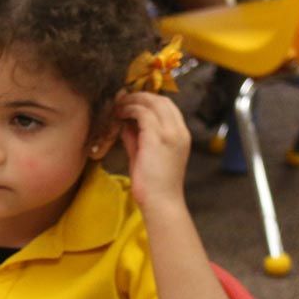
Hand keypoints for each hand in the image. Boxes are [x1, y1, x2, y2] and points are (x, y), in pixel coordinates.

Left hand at [114, 91, 191, 212]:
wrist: (160, 202)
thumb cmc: (152, 184)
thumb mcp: (143, 155)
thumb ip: (136, 138)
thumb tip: (125, 124)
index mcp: (180, 134)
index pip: (168, 107)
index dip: (149, 100)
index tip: (131, 102)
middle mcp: (179, 130)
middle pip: (161, 100)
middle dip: (140, 96)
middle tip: (121, 99)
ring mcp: (171, 133)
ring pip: (152, 103)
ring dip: (133, 101)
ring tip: (118, 105)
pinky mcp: (158, 138)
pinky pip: (143, 113)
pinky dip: (130, 110)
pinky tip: (119, 114)